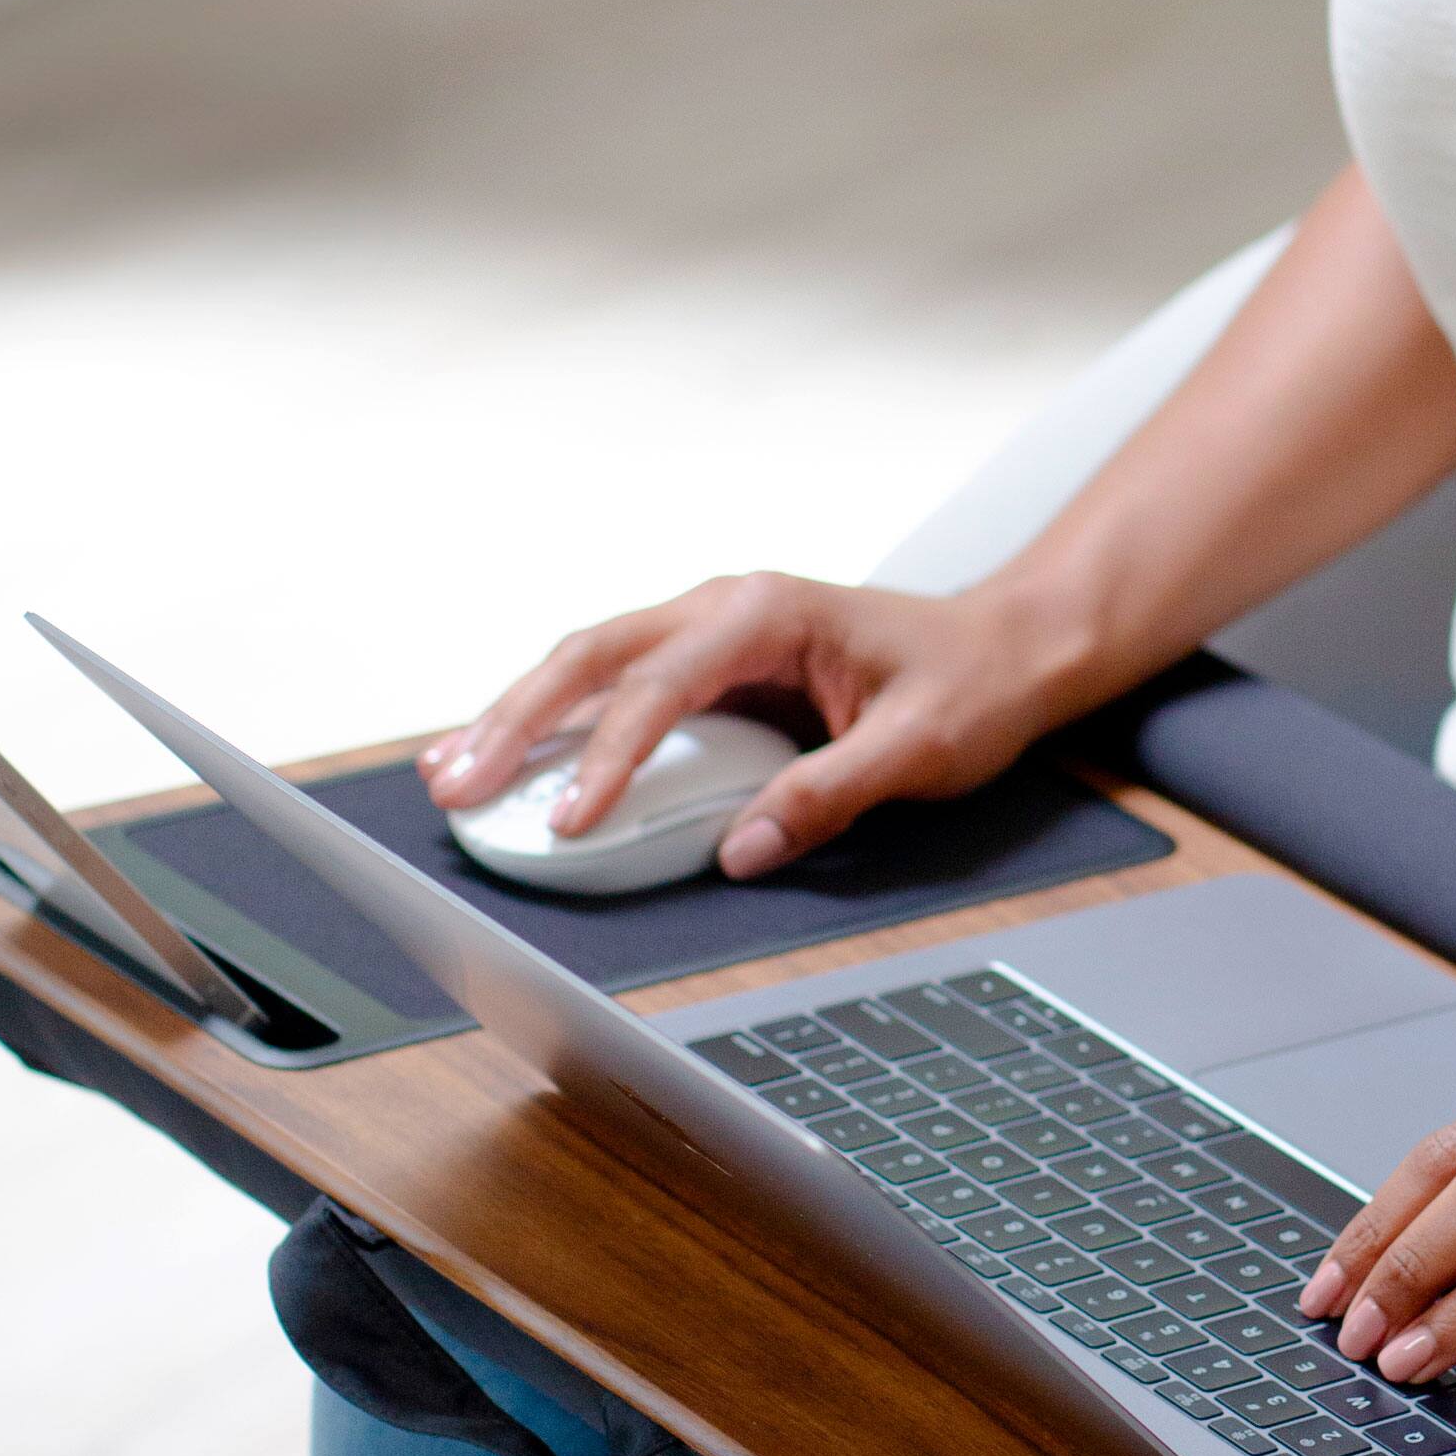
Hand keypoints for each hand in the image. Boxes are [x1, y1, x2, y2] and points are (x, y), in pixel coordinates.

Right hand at [419, 573, 1095, 876]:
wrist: (1005, 646)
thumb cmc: (969, 686)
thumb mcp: (919, 749)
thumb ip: (828, 795)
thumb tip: (741, 850)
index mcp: (766, 613)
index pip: (661, 687)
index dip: (607, 758)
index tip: (571, 821)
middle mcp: (722, 606)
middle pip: (592, 656)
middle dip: (516, 720)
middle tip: (457, 784)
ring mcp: (709, 629)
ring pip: (589, 665)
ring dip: (517, 715)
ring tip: (449, 771)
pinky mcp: (710, 662)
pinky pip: (618, 686)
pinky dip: (560, 721)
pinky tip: (512, 756)